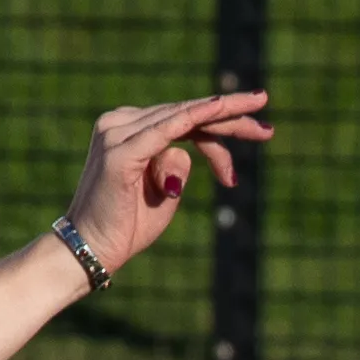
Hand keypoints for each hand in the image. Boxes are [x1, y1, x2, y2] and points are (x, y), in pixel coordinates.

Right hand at [58, 91, 266, 283]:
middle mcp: (119, 123)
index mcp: (128, 129)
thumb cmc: (126, 225)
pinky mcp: (120, 152)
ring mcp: (117, 134)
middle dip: (232, 118)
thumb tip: (190, 152)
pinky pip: (165, 130)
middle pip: (187, 114)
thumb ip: (177, 166)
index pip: (184, 119)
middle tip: (269, 128)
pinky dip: (193, 118)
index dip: (223, 125)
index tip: (262, 134)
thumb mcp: (164, 193)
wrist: (90, 250)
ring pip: (183, 119)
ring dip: (225, 122)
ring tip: (261, 129)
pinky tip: (219, 109)